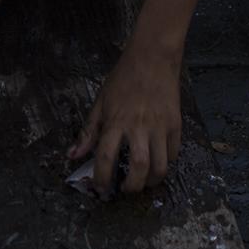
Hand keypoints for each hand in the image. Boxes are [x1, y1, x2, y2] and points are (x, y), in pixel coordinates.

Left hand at [68, 49, 181, 195]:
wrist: (152, 58)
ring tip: (144, 182)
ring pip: (161, 165)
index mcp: (116, 121)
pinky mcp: (175, 124)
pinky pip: (174, 152)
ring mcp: (160, 126)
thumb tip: (73, 156)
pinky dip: (167, 163)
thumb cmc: (122, 79)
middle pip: (139, 167)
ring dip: (152, 181)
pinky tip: (158, 163)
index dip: (102, 177)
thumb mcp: (100, 102)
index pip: (106, 156)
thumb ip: (88, 132)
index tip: (100, 188)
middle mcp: (139, 126)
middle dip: (132, 186)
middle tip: (126, 190)